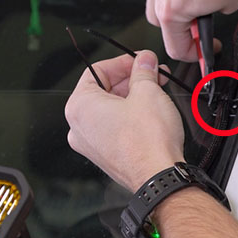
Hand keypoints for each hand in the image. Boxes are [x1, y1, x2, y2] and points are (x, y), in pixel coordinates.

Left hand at [65, 50, 185, 192]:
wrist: (159, 177)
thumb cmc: (148, 141)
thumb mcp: (148, 92)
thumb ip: (143, 70)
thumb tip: (144, 60)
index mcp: (80, 107)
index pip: (97, 71)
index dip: (123, 61)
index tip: (141, 59)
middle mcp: (79, 127)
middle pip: (103, 90)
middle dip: (131, 79)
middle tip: (152, 73)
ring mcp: (91, 144)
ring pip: (110, 109)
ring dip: (133, 96)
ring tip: (156, 90)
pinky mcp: (105, 156)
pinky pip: (113, 127)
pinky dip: (130, 116)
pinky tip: (150, 111)